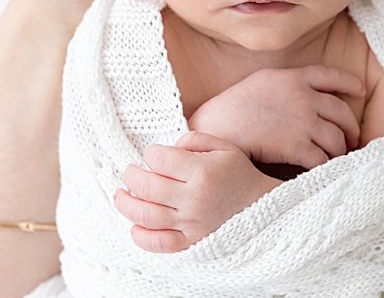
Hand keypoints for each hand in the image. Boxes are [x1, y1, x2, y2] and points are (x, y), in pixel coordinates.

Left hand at [112, 132, 278, 252]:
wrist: (263, 209)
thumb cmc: (239, 175)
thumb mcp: (225, 147)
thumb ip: (196, 139)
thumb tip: (168, 147)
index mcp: (202, 171)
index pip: (161, 159)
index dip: (151, 153)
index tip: (153, 154)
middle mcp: (193, 198)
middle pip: (147, 186)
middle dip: (131, 175)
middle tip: (129, 171)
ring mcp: (190, 223)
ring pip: (146, 215)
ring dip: (126, 204)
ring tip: (120, 195)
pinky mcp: (190, 242)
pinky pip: (158, 243)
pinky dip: (141, 236)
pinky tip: (134, 225)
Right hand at [186, 66, 366, 169]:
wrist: (217, 126)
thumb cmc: (232, 105)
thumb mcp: (262, 80)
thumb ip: (287, 82)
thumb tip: (302, 89)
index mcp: (295, 78)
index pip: (332, 76)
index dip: (350, 84)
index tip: (360, 91)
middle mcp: (304, 97)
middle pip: (342, 112)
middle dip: (351, 128)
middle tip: (352, 138)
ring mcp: (302, 122)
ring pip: (336, 138)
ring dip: (341, 150)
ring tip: (339, 157)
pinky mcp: (296, 146)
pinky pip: (322, 158)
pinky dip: (326, 165)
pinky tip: (324, 170)